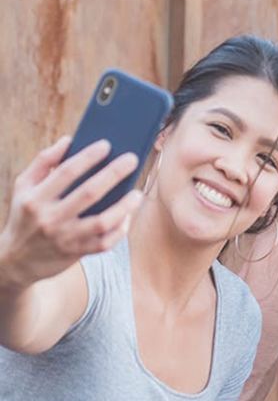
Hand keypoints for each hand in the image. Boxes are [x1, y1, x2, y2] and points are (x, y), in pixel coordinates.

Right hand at [0, 136, 141, 287]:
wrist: (17, 260)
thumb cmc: (25, 215)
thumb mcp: (24, 187)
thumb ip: (43, 162)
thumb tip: (69, 140)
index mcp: (35, 198)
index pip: (66, 172)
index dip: (88, 157)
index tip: (107, 145)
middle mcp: (50, 218)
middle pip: (89, 193)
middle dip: (113, 174)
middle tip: (132, 159)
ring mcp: (65, 238)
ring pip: (102, 222)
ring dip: (123, 207)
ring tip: (137, 193)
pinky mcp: (77, 253)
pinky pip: (105, 243)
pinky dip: (119, 230)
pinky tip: (128, 216)